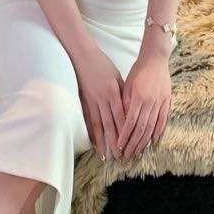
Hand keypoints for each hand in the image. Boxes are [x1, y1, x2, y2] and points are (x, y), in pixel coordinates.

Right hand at [71, 42, 126, 160]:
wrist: (83, 56)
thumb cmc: (103, 65)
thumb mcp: (117, 77)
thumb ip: (123, 94)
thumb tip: (129, 111)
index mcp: (113, 92)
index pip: (121, 116)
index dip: (125, 131)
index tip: (130, 144)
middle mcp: (102, 99)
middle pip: (109, 124)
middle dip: (115, 142)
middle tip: (120, 156)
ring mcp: (91, 101)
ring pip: (98, 125)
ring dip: (102, 142)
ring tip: (105, 156)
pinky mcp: (83, 102)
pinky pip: (87, 120)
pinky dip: (90, 133)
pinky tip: (92, 143)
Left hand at [115, 46, 171, 158]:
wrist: (155, 59)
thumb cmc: (138, 71)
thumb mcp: (127, 85)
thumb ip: (125, 102)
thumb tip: (122, 121)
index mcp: (137, 97)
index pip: (129, 122)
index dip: (124, 136)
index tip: (119, 146)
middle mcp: (149, 102)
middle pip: (141, 128)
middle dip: (133, 144)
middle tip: (127, 155)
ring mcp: (160, 102)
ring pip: (151, 127)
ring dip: (144, 141)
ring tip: (138, 152)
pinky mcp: (167, 101)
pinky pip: (163, 120)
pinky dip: (158, 132)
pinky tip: (153, 141)